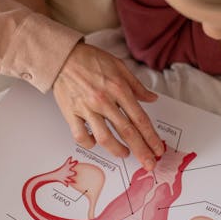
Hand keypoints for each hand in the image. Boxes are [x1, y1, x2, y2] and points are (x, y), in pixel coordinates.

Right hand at [53, 43, 164, 170]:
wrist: (63, 56)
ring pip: (105, 138)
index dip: (151, 137)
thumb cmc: (90, 59)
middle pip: (127, 132)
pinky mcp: (71, 113)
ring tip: (125, 153)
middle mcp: (104, 101)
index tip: (157, 149)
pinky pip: (81, 136)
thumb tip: (152, 98)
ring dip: (118, 150)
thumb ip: (136, 86)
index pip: (140, 119)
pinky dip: (90, 143)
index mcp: (118, 88)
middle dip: (141, 150)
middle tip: (149, 163)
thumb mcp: (119, 66)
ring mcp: (87, 108)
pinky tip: (96, 143)